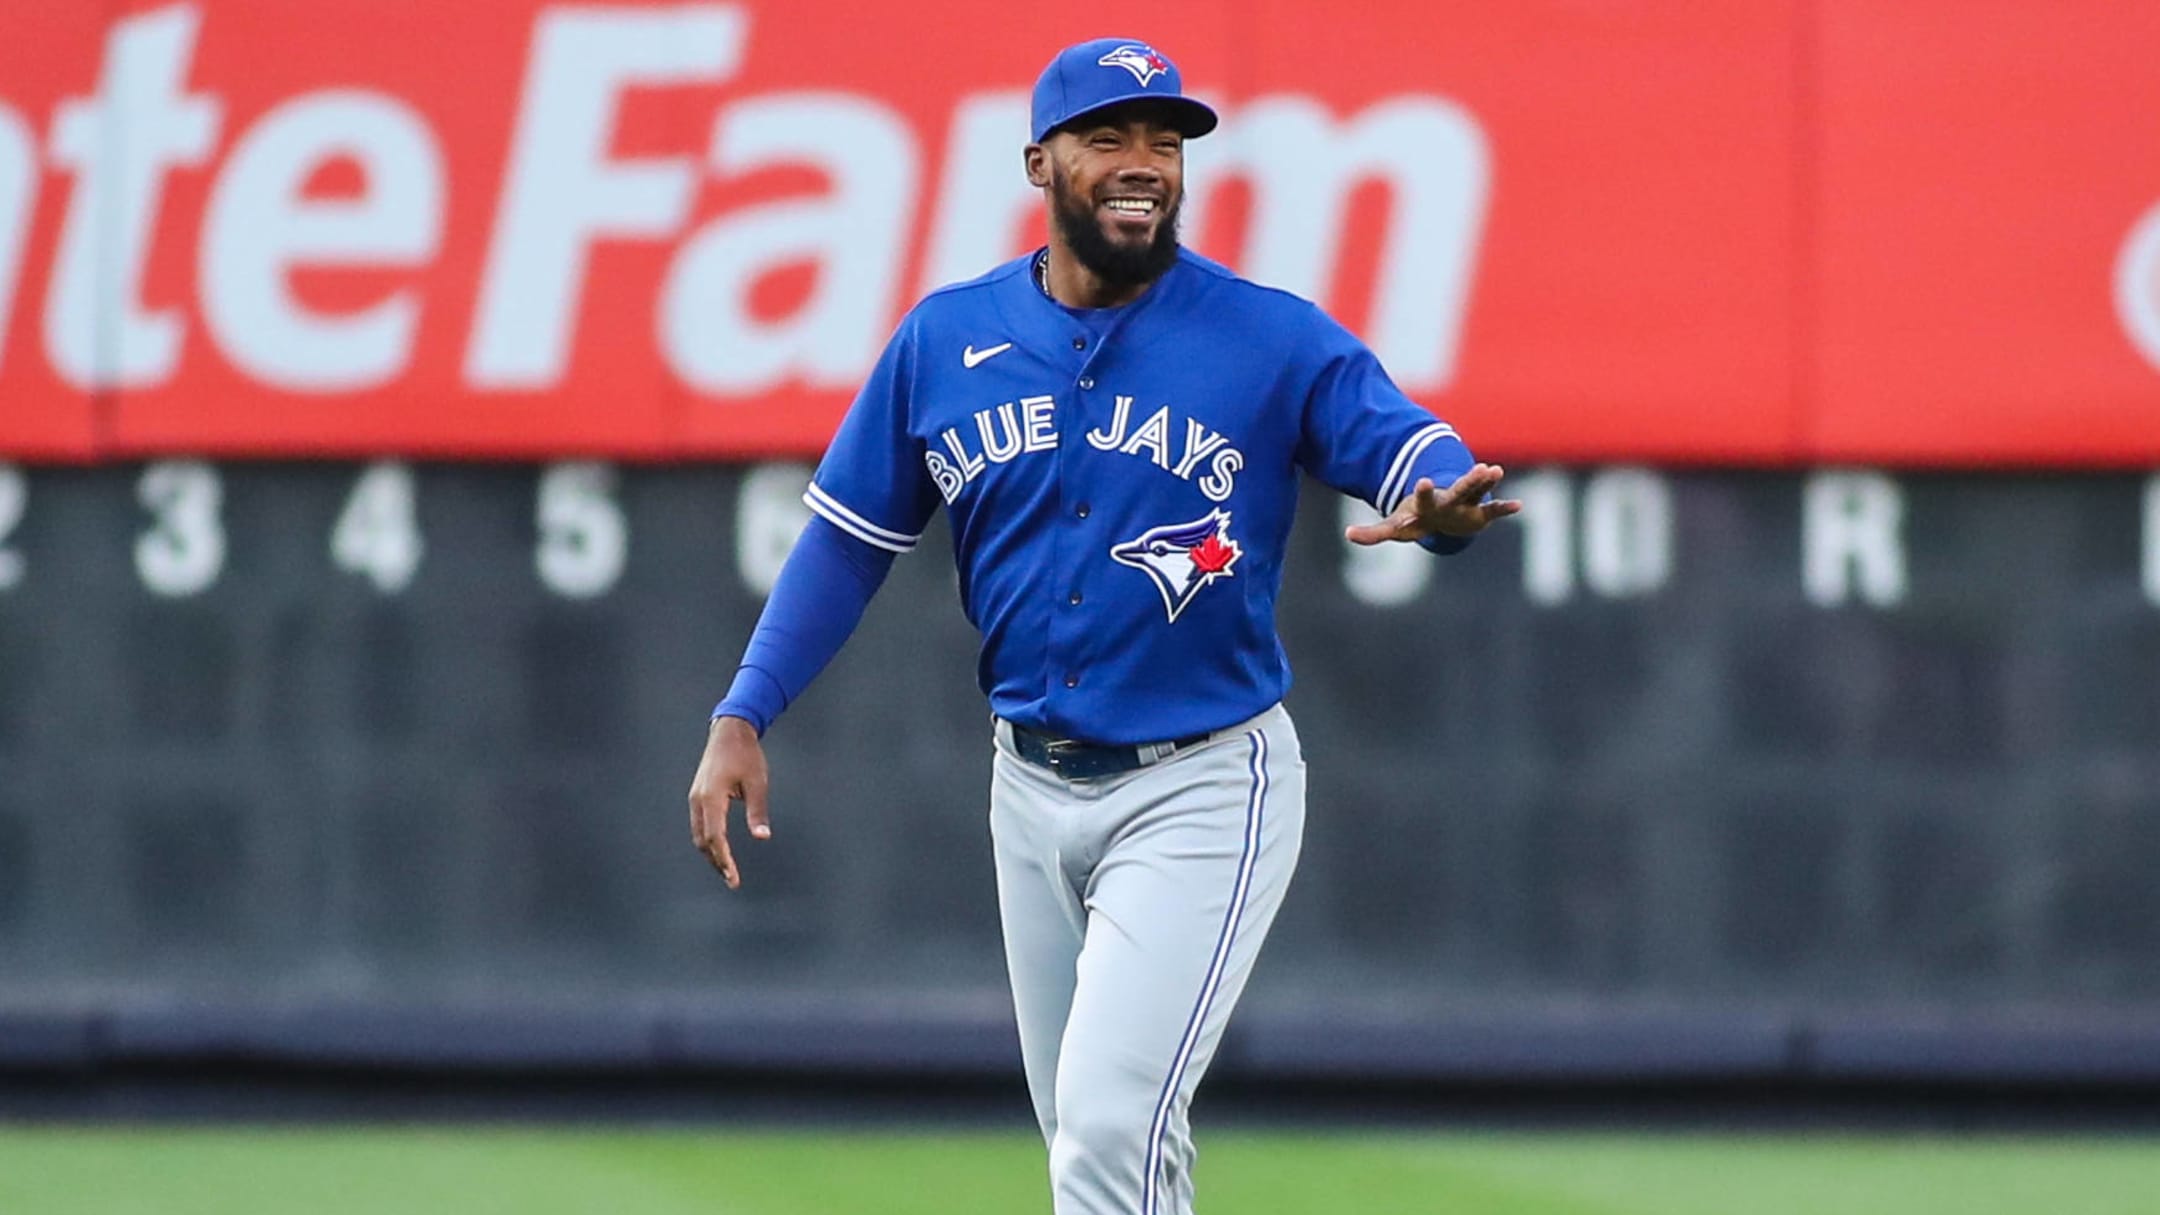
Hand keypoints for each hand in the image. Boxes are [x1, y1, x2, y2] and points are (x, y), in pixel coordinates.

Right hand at [688, 715, 770, 889]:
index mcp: (711, 797)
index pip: (714, 837)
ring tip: (727, 870)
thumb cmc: (746, 754)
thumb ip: (757, 811)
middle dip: (716, 862)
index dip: (723, 860)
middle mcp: (698, 800)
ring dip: (711, 854)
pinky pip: (699, 825)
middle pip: (703, 841)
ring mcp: (695, 798)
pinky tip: (720, 849)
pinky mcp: (698, 796)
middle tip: (732, 880)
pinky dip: (708, 841)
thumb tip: (762, 836)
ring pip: (698, 835)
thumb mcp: (757, 782)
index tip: (733, 877)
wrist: (729, 731)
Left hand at [1344, 463, 1521, 544]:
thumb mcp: (1394, 527)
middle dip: (1469, 480)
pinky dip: (1504, 508)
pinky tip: (1518, 506)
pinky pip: (1492, 511)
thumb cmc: (1414, 519)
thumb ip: (1373, 533)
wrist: (1436, 514)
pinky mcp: (1478, 514)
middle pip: (1458, 490)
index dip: (1423, 491)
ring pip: (1476, 492)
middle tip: (1482, 467)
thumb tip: (1348, 534)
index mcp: (1425, 505)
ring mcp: (1464, 505)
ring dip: (1485, 483)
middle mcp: (1447, 501)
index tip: (1423, 480)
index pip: (1423, 497)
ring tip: (1495, 470)